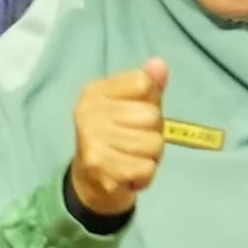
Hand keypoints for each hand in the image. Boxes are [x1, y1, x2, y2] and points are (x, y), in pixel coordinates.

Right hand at [68, 58, 167, 219]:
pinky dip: (144, 176)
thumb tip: (160, 64)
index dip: (151, 103)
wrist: (90, 183)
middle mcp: (88, 111)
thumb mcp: (132, 107)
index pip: (144, 83)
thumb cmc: (117, 139)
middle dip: (153, 134)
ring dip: (150, 158)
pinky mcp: (100, 167)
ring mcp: (92, 139)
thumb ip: (148, 86)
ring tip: (131, 160)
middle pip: (152, 116)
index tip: (135, 118)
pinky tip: (129, 175)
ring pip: (154, 144)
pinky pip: (147, 168)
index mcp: (95, 91)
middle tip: (134, 145)